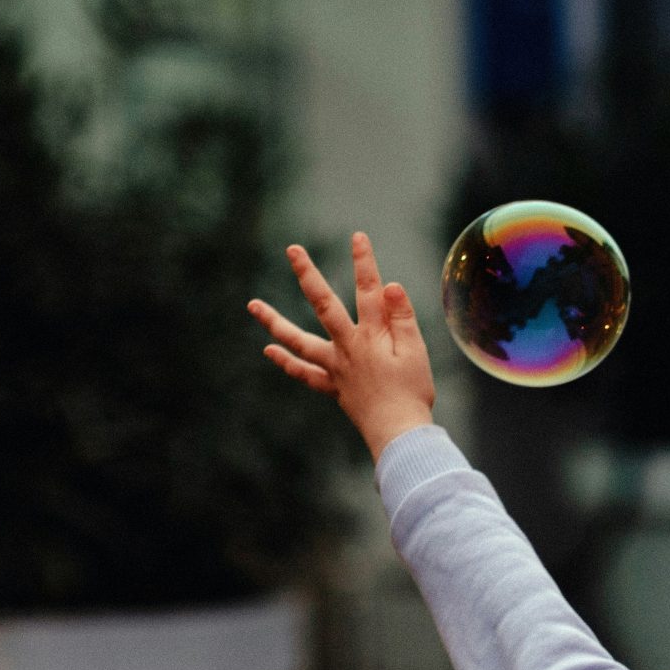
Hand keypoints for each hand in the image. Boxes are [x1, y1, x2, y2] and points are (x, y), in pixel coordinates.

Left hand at [249, 233, 435, 459]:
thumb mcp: (415, 351)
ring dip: (275, 321)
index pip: (368, 290)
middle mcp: (348, 347)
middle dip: (308, 275)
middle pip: (324, 305)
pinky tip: (269, 349)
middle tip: (292, 250)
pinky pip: (305, 374)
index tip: (357, 236)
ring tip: (253, 305)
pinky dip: (287, 362)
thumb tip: (389, 284)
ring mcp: (336, 367)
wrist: (399, 433)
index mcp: (372, 335)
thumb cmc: (412, 392)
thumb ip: (402, 317)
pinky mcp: (333, 387)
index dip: (364, 262)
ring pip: (300, 341)